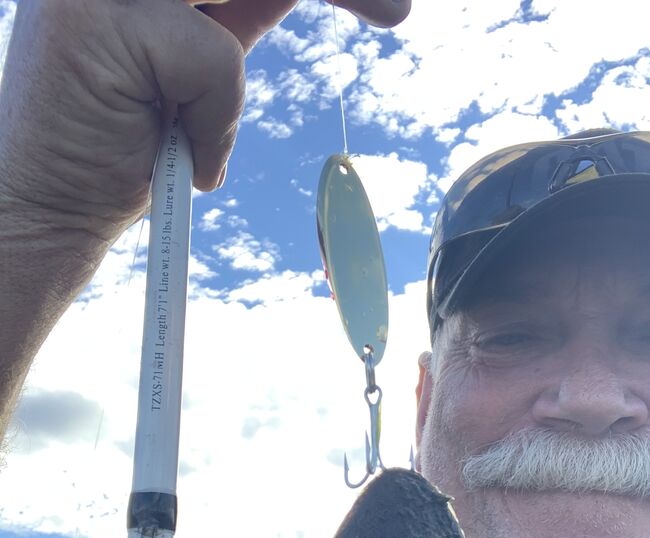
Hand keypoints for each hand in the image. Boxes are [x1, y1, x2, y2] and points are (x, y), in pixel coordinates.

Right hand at [0, 0, 409, 247]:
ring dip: (233, 79)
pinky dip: (213, 119)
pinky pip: (212, 58)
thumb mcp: (195, 61)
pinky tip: (179, 155)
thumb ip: (238, 10)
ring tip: (196, 141)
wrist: (53, 207)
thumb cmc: (125, 142)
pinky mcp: (99, 16)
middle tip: (397, 9)